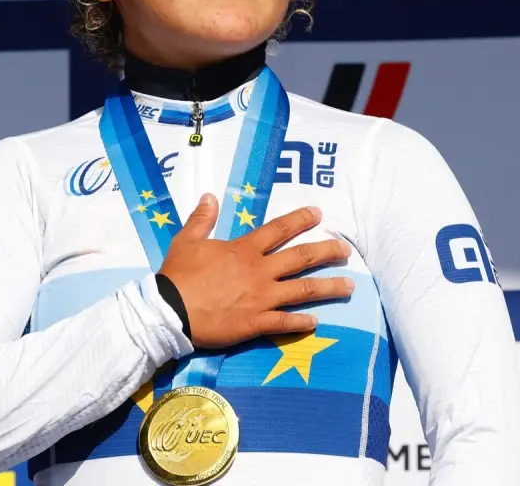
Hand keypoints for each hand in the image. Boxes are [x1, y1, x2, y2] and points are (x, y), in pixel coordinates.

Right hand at [157, 194, 354, 349]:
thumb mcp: (186, 240)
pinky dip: (302, 322)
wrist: (170, 312)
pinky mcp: (256, 323)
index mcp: (244, 249)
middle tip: (346, 250)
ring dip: (329, 287)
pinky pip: (286, 323)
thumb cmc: (178, 275)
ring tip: (350, 286)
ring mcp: (261, 298)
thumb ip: (202, 218)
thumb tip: (210, 196)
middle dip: (327, 252)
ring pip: (303, 291)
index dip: (300, 220)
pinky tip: (316, 321)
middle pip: (301, 258)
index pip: (279, 229)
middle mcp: (259, 271)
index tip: (318, 214)